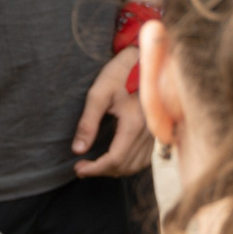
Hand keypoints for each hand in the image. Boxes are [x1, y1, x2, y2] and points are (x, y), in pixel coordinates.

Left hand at [72, 48, 152, 177]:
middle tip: (80, 168)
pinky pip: (143, 159)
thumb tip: (78, 150)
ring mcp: (154, 133)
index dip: (95, 169)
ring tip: (95, 166)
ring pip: (135, 166)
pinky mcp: (155, 133)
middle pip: (124, 166)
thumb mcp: (98, 94)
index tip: (77, 168)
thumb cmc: (119, 74)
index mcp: (134, 123)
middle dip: (101, 171)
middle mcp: (148, 132)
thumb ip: (87, 123)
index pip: (115, 159)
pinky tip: (113, 159)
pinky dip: (127, 165)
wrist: (142, 61)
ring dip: (114, 170)